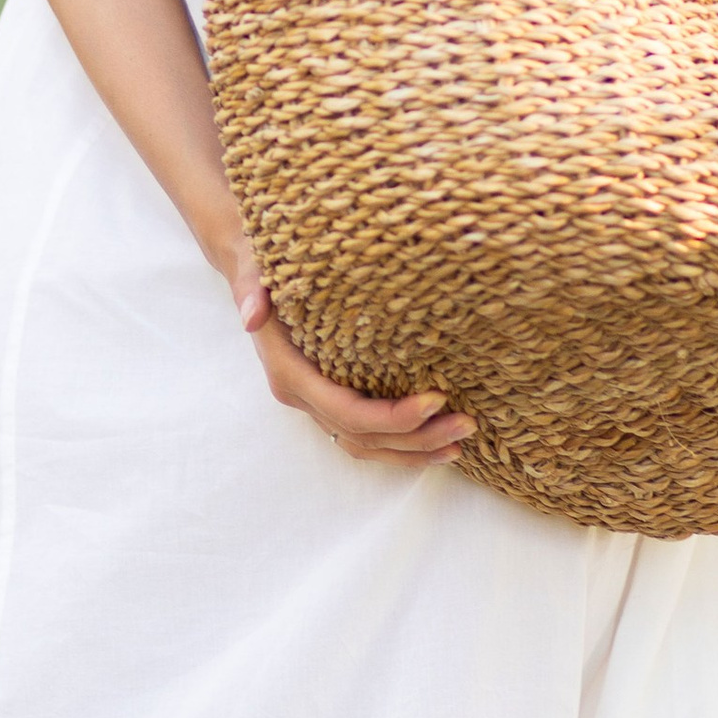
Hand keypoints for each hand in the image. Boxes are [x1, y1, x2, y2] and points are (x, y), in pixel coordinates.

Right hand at [228, 256, 475, 465]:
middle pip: (363, 436)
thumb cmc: (265, 267)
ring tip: (458, 444)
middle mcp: (301, 396)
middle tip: (466, 424)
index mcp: (288, 372)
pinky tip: (437, 443)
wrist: (258, 274)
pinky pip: (365, 437)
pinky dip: (401, 446)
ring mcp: (315, 404)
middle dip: (415, 436)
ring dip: (412, 450)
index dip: (392, 415)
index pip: (346, 410)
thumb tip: (252, 315)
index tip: (437, 400)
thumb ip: (251, 288)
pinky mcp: (331, 402)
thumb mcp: (256, 269)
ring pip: (365, 446)